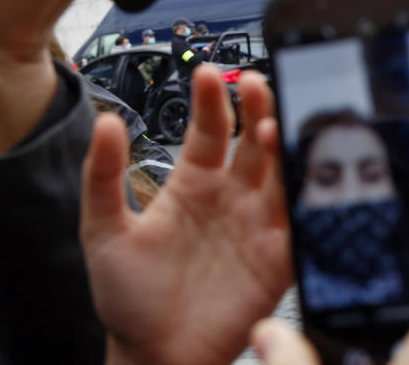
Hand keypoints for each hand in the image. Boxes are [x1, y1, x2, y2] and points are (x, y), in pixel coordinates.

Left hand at [82, 65, 291, 364]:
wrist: (154, 356)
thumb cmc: (128, 297)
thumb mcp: (104, 231)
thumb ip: (103, 176)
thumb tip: (105, 121)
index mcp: (193, 182)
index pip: (209, 128)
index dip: (212, 99)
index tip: (209, 72)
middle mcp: (230, 196)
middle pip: (251, 140)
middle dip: (257, 108)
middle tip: (255, 82)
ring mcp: (256, 224)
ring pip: (279, 173)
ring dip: (280, 147)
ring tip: (273, 125)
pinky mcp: (278, 258)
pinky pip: (299, 221)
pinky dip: (306, 198)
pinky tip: (304, 174)